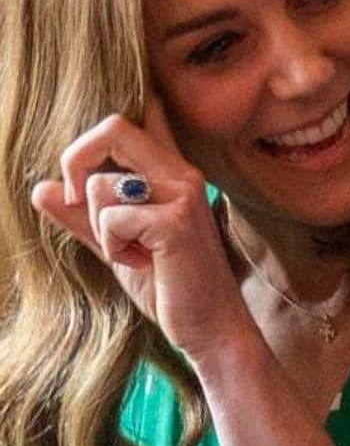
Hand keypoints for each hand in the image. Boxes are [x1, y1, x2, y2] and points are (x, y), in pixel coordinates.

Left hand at [30, 101, 251, 361]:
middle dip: (75, 161)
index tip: (90, 161)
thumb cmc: (171, 287)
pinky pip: (111, 219)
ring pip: (101, 184)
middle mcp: (182, 175)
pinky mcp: (175, 223)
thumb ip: (84, 218)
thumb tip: (41, 189)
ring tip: (130, 252)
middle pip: (113, 127)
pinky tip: (141, 264)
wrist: (212, 327)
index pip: (142, 119)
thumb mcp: (118, 247)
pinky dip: (112, 247)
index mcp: (172, 174)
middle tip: (75, 200)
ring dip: (98, 225)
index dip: (104, 127)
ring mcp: (182, 196)